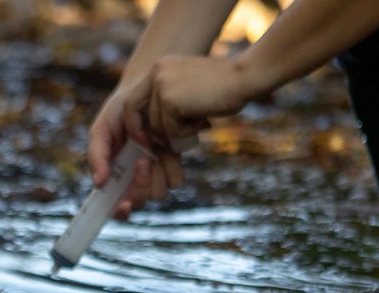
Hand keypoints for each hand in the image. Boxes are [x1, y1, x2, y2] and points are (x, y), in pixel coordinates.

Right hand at [87, 90, 185, 216]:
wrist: (148, 88)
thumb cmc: (119, 110)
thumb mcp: (101, 130)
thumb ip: (97, 155)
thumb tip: (99, 183)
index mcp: (114, 176)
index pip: (114, 205)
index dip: (119, 212)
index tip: (124, 205)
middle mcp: (134, 178)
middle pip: (139, 201)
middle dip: (140, 187)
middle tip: (141, 163)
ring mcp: (154, 172)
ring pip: (158, 192)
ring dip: (156, 176)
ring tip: (153, 152)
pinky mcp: (172, 163)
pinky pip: (175, 179)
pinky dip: (171, 167)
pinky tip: (166, 148)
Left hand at [122, 54, 251, 143]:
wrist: (246, 77)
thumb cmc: (225, 87)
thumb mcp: (189, 89)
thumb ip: (170, 102)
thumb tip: (156, 133)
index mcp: (159, 67)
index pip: (133, 100)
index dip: (136, 122)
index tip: (146, 137)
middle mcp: (156, 72)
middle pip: (140, 115)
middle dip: (152, 133)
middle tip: (174, 140)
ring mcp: (161, 85)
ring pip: (157, 126)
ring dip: (179, 132)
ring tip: (201, 120)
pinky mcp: (170, 100)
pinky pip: (171, 131)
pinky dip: (187, 132)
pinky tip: (204, 120)